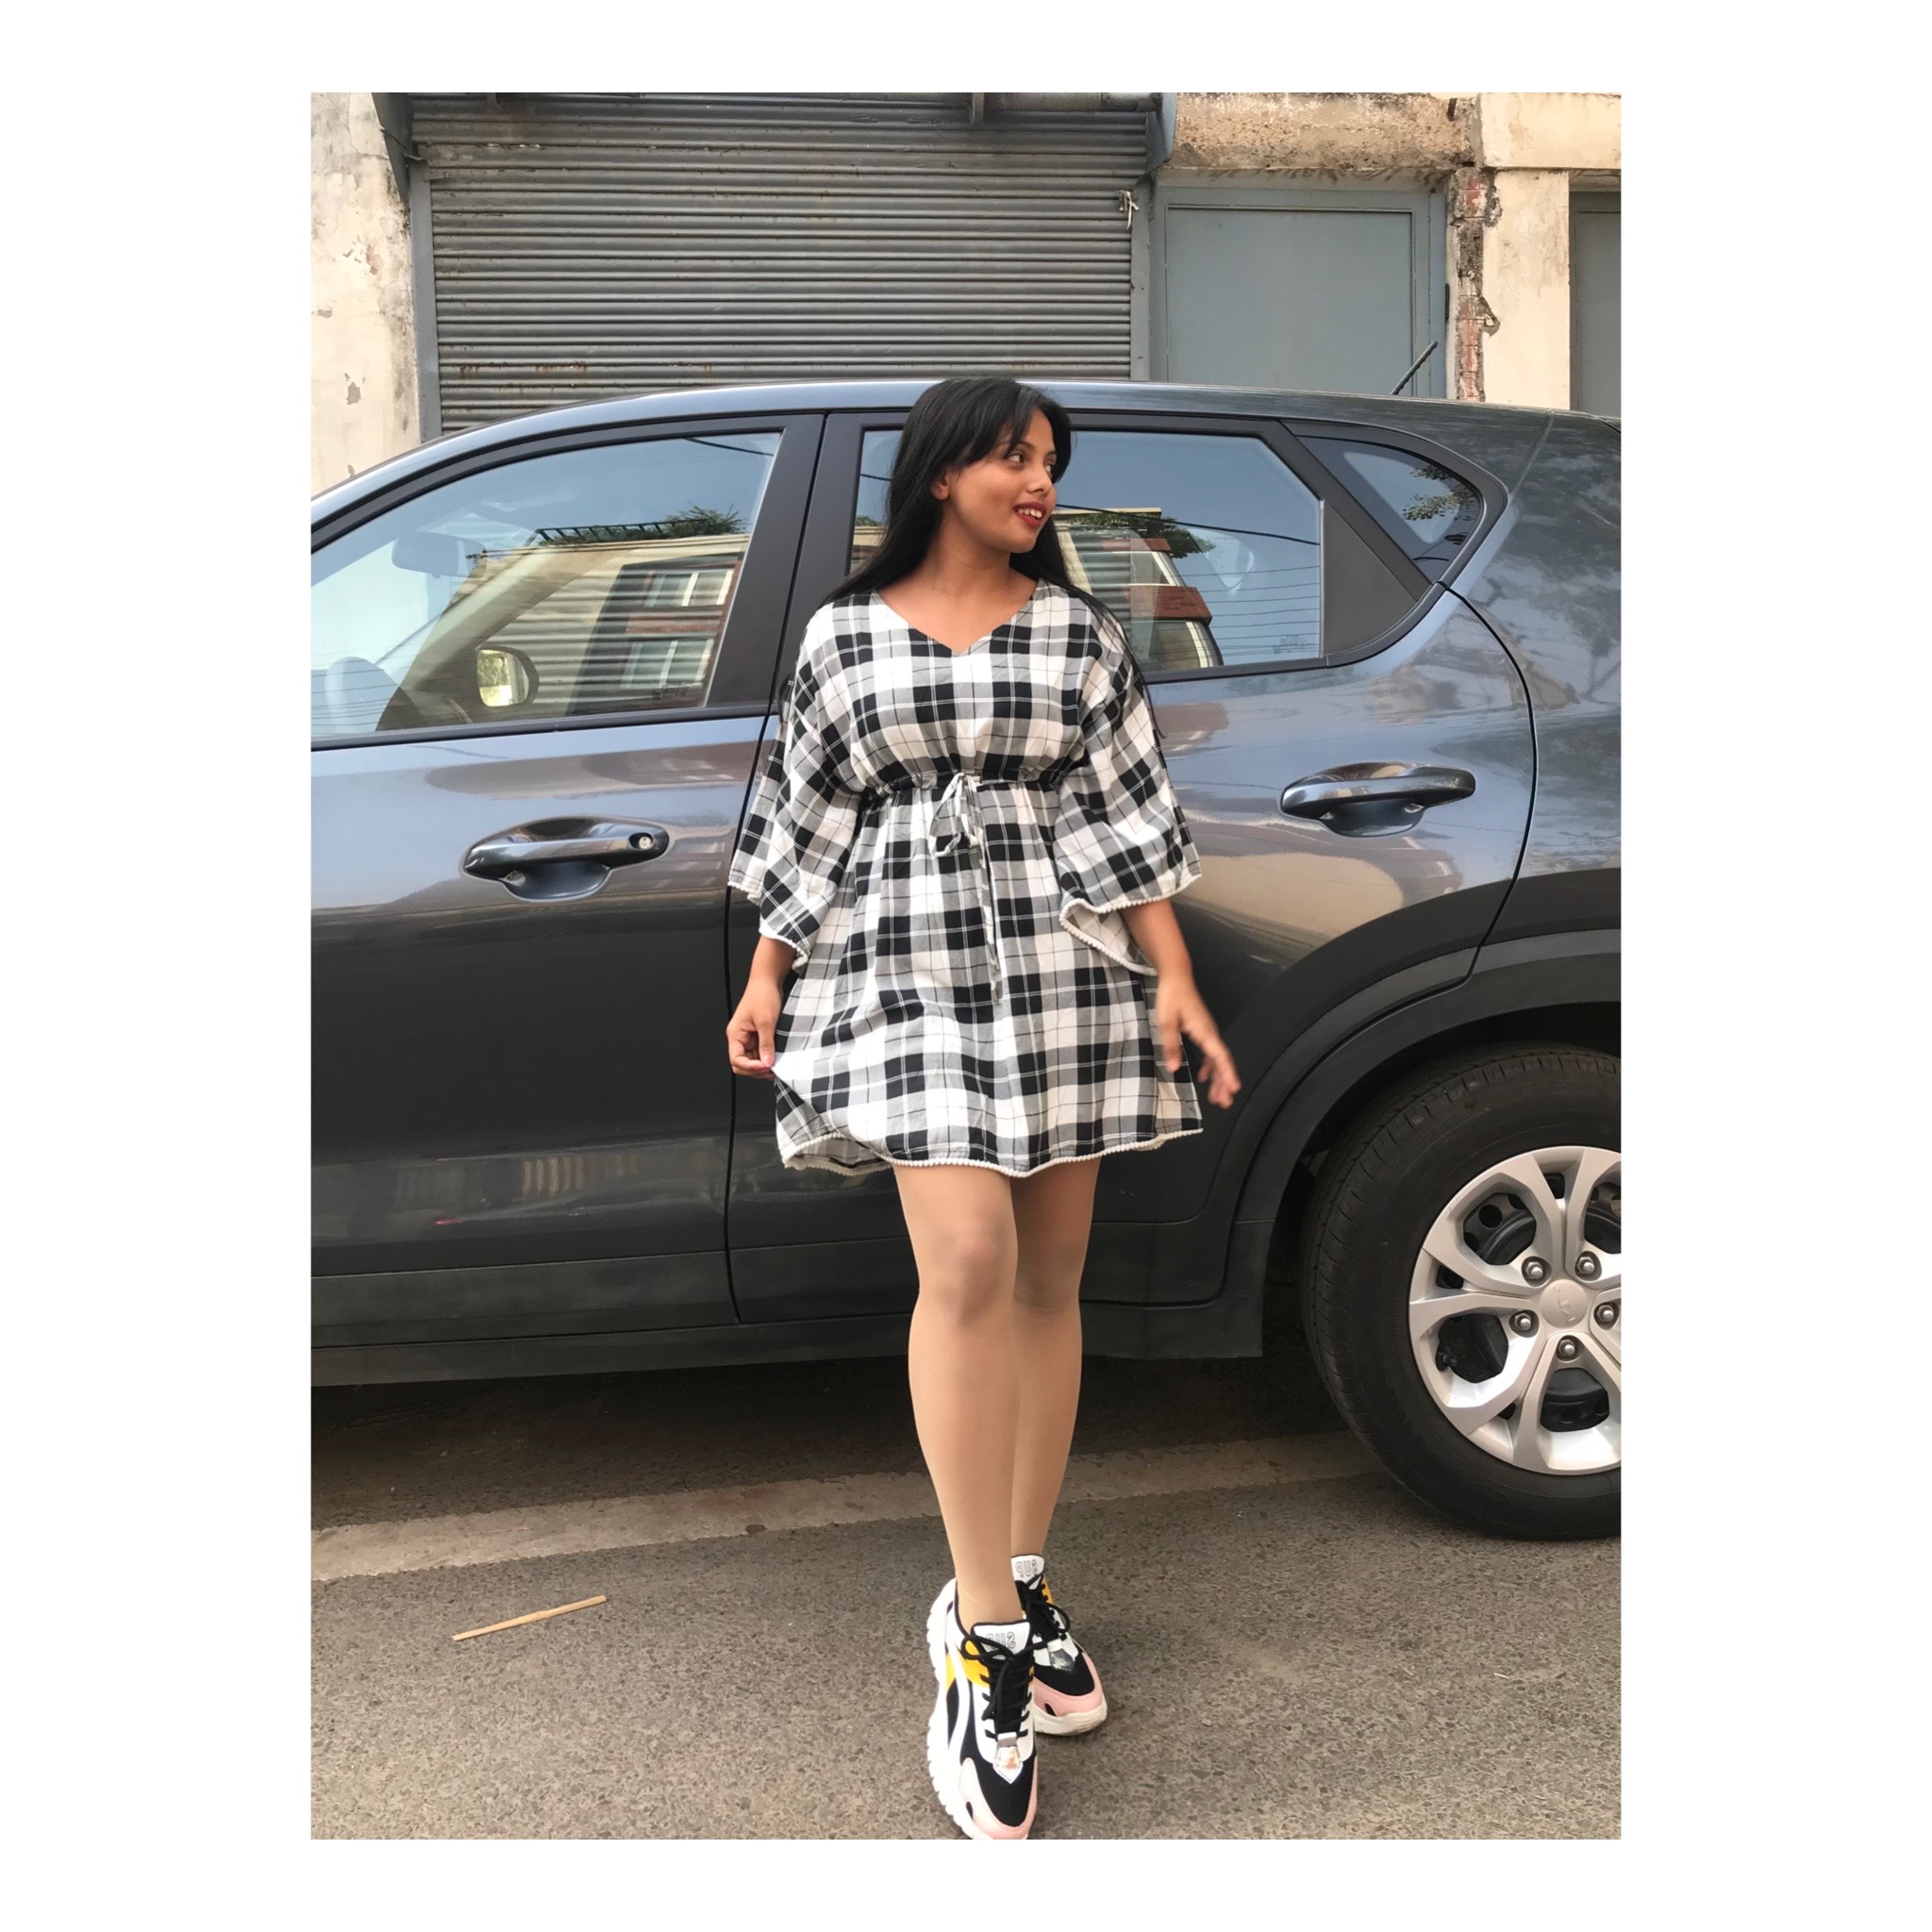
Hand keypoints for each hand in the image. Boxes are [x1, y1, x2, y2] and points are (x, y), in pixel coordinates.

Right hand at [726, 975, 783, 1078]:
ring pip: (752, 1060)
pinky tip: (777, 1058)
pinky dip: (767, 1057)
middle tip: (772, 1069)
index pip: (736, 1060)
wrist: (768, 981)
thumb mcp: (766, 1021)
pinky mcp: (758, 1035)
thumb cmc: (762, 995)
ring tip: (777, 1065)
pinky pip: (760, 1052)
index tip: (766, 1066)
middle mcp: (739, 1037)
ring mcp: (749, 1038)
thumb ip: (766, 1044)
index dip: (750, 1067)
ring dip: (763, 1065)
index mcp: (735, 1034)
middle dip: (756, 1069)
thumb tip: (767, 1063)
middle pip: (742, 1064)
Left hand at [1154, 972, 1240, 1108]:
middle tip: (1225, 1103)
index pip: (1220, 1056)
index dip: (1228, 1074)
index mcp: (1204, 1032)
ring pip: (1218, 1059)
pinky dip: (1210, 1067)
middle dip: (1225, 1083)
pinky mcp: (1203, 1031)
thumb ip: (1171, 1045)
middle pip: (1222, 1061)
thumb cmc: (1171, 997)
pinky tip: (1205, 1078)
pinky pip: (1211, 1053)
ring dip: (1219, 1078)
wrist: (1177, 978)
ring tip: (1218, 1098)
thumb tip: (1174, 1068)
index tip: (1234, 1088)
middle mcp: (1210, 1033)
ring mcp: (1208, 1032)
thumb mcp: (1166, 1022)